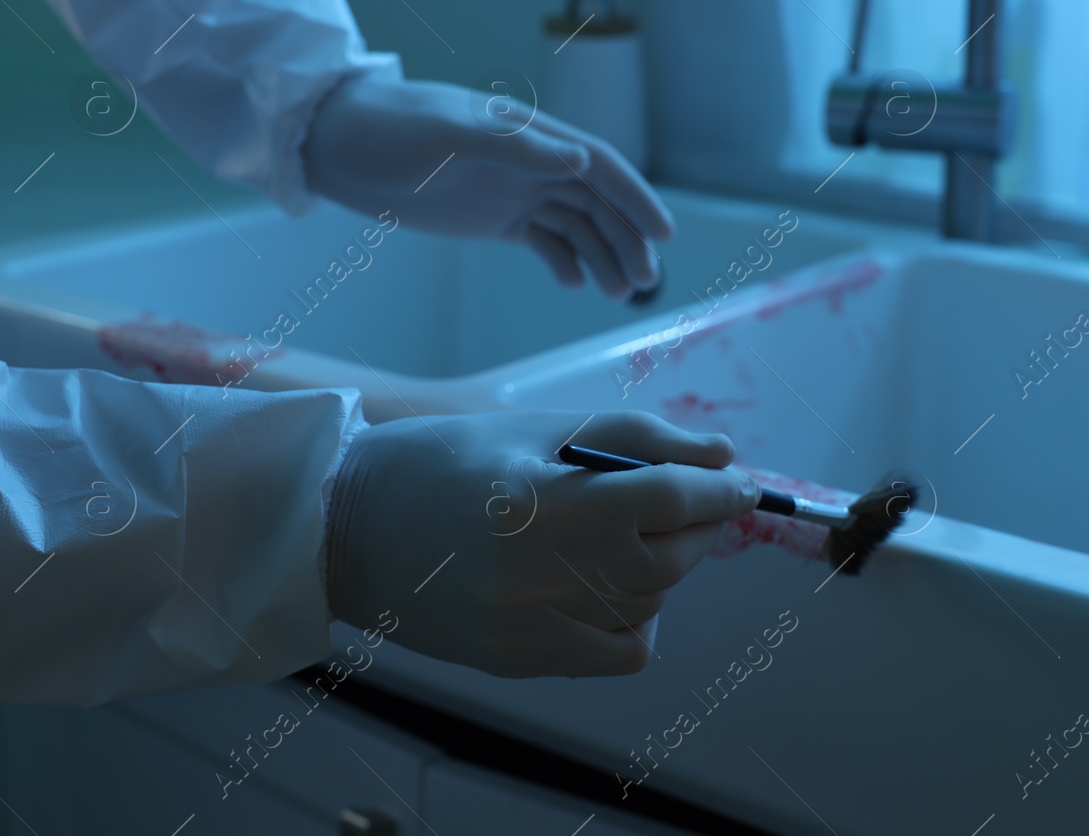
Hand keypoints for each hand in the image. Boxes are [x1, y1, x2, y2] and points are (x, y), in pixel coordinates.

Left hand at [304, 76, 671, 298]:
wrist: (333, 143)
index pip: (599, 165)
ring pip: (576, 225)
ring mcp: (512, 191)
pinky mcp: (491, 218)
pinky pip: (543, 240)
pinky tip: (574, 283)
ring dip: (602, 255)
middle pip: (597, 201)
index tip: (665, 233)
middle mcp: (530, 160)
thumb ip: (515, 147)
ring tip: (618, 294)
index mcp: (528, 133)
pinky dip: (564, 261)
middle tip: (643, 282)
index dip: (636, 197)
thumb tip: (581, 162)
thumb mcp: (448, 134)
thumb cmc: (388, 128)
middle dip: (626, 238)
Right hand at [324, 411, 758, 677]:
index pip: (670, 496)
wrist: (345, 524)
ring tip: (634, 534)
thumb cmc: (443, 460)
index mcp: (545, 500)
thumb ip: (633, 439)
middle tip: (695, 503)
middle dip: (699, 525)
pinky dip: (636, 619)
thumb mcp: (536, 428)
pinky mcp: (519, 659)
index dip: (720, 490)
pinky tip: (611, 586)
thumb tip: (718, 458)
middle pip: (670, 554)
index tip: (743, 485)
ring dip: (664, 567)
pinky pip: (621, 651)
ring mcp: (531, 625)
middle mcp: (542, 571)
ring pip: (650, 601)